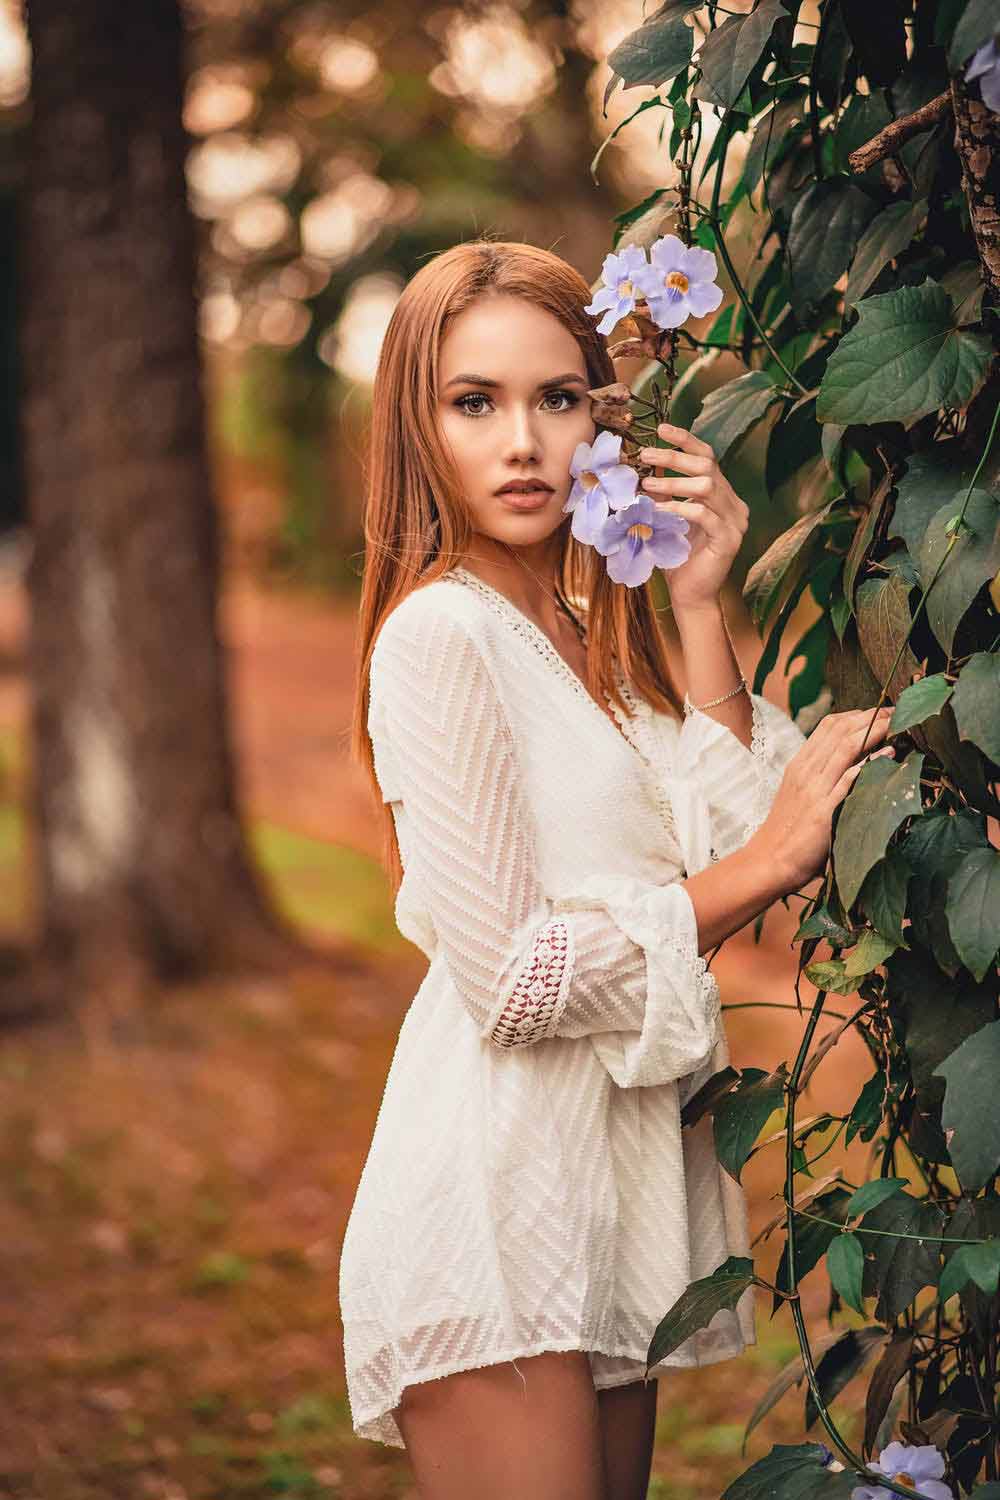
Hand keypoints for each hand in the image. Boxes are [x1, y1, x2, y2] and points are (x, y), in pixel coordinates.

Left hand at [637, 421, 748, 610]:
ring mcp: (735, 522)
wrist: (691, 595)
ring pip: (707, 486)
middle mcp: (734, 504)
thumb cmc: (677, 556)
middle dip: (674, 457)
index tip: (661, 428)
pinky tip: (659, 510)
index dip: (686, 440)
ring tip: (647, 485)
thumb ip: (663, 493)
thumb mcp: (668, 517)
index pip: (708, 456)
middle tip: (645, 454)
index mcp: (722, 495)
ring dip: (674, 483)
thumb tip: (638, 466)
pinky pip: (704, 515)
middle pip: (707, 465)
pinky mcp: (728, 540)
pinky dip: (679, 509)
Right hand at [752, 707, 897, 891]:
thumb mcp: (797, 794)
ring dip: (873, 730)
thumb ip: (818, 776)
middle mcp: (806, 771)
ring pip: (846, 747)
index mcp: (799, 765)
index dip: (856, 714)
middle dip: (871, 716)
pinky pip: (850, 779)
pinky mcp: (824, 810)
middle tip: (894, 711)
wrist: (770, 860)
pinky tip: (889, 753)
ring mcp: (815, 789)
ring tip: (895, 722)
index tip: (878, 712)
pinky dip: (871, 762)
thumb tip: (848, 764)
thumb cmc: (787, 831)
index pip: (829, 726)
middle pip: (840, 730)